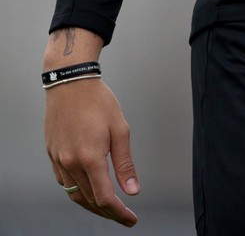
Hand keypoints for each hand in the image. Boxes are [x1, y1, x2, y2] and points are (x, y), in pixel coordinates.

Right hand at [45, 78, 140, 226]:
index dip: (119, 212)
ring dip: (93, 206)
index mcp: (90, 158)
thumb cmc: (99, 102)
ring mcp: (59, 161)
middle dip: (109, 213)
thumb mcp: (120, 129)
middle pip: (90, 200)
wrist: (71, 84)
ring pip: (76, 194)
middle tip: (125, 217)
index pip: (105, 198)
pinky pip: (65, 183)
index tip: (131, 219)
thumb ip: (125, 163)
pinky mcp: (52, 156)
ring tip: (110, 209)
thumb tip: (133, 190)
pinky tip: (90, 190)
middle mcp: (71, 163)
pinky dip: (79, 191)